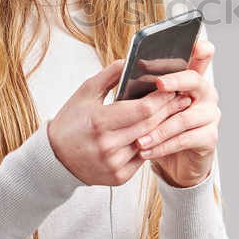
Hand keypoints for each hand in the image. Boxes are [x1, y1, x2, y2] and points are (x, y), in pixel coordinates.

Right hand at [47, 59, 192, 185]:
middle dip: (170, 110)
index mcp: (100, 122)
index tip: (174, 87)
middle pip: (151, 125)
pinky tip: (160, 133)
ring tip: (177, 113)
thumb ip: (109, 75)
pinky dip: (152, 144)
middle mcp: (108, 145)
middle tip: (184, 98)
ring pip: (151, 142)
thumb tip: (131, 60)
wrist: (55, 157)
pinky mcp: (119, 177)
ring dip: (165, 127)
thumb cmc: (71, 121)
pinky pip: (144, 158)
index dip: (162, 98)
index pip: (144, 109)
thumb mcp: (86, 92)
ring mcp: (114, 164)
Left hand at [136, 40, 220, 187]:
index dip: (200, 49)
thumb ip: (144, 86)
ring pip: (185, 117)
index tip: (194, 45)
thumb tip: (124, 68)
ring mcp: (210, 115)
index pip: (202, 56)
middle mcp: (205, 93)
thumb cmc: (159, 126)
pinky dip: (163, 146)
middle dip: (175, 81)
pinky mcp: (209, 137)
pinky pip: (185, 139)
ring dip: (159, 128)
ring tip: (138, 137)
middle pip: (194, 80)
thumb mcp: (150, 103)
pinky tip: (146, 150)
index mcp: (192, 79)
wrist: (174, 160)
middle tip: (158, 84)